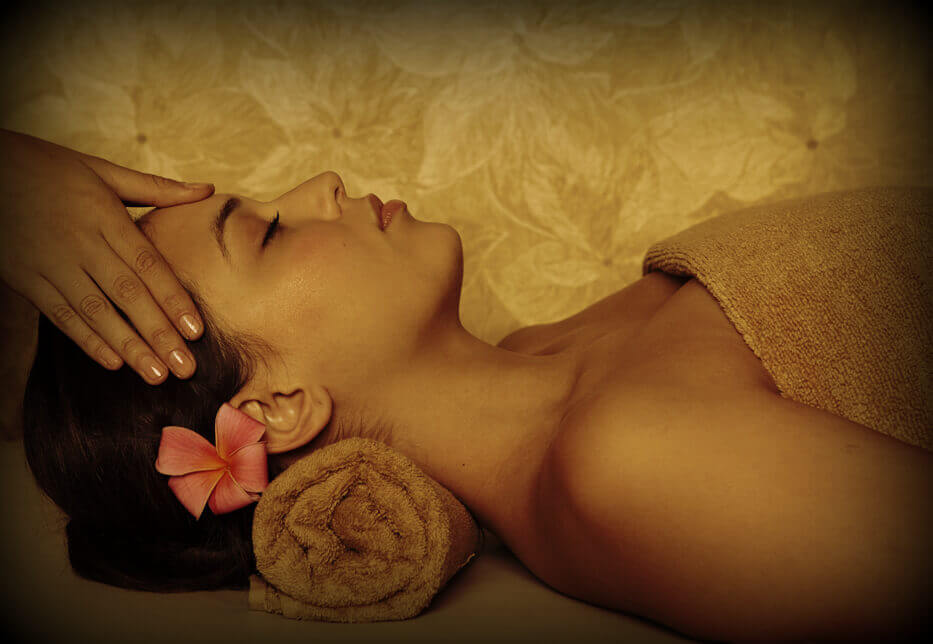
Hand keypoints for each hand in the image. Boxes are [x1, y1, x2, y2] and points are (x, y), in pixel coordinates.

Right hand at [0, 128, 213, 383]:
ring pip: (96, 312)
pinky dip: (86, 340)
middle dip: (159, 334)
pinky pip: (60, 315)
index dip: (173, 300)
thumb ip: (157, 188)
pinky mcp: (25, 279)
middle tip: (186, 368)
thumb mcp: (102, 171)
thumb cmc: (47, 168)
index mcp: (105, 218)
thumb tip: (208, 190)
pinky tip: (112, 363)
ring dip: (128, 346)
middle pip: (127, 295)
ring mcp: (51, 264)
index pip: (148, 265)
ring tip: (156, 375)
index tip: (196, 332)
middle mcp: (81, 244)